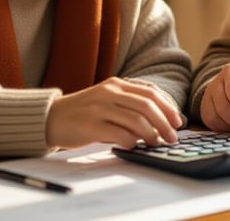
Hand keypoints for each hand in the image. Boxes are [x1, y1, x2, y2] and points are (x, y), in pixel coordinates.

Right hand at [45, 77, 182, 149]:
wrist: (51, 118)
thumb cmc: (84, 112)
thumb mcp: (107, 99)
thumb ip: (129, 105)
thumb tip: (160, 122)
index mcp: (116, 84)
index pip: (150, 92)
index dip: (168, 107)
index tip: (178, 121)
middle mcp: (109, 92)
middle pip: (147, 105)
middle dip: (165, 122)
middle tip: (173, 137)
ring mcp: (99, 108)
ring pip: (136, 120)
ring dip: (152, 134)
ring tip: (157, 143)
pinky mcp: (90, 125)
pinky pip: (119, 134)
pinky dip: (132, 141)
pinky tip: (135, 146)